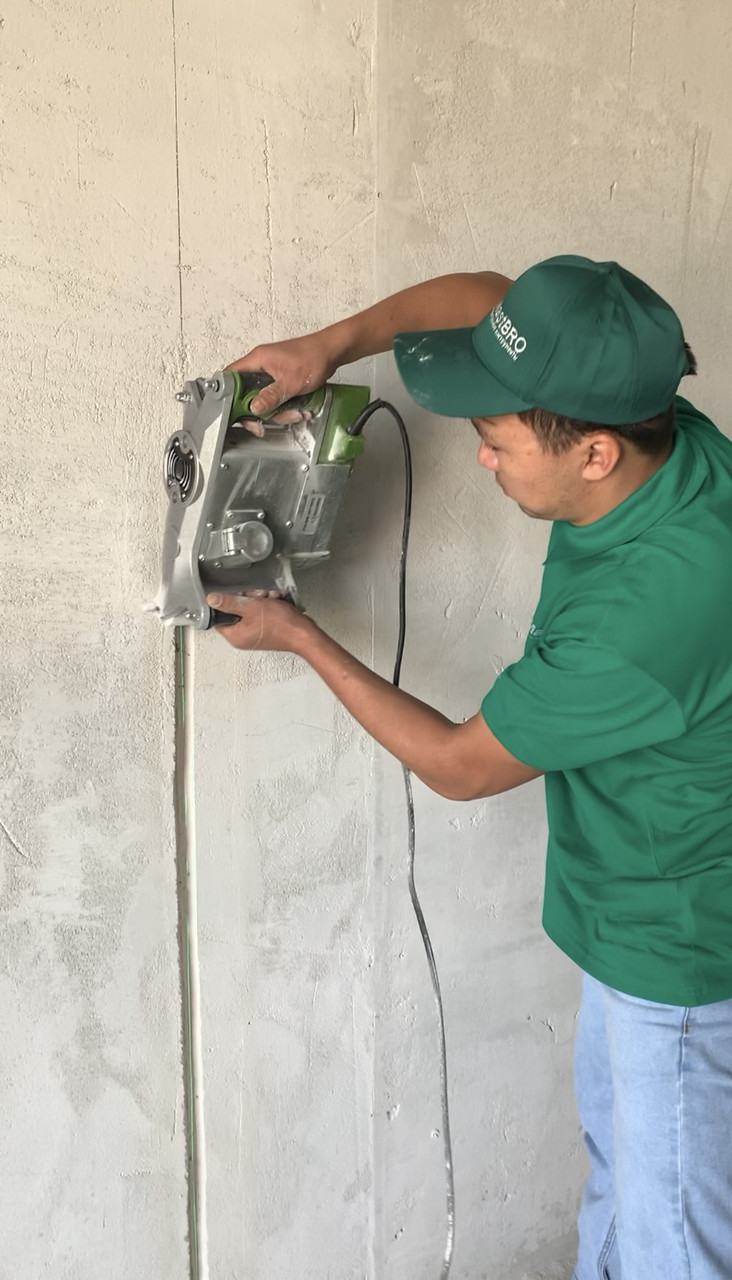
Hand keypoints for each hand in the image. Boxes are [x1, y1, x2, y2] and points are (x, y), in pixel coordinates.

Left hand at [206, 591, 315, 652]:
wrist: (304, 633)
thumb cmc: (282, 625)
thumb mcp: (251, 607)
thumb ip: (229, 603)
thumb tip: (212, 600)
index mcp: (235, 636)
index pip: (219, 617)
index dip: (226, 603)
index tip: (235, 596)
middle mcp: (244, 637)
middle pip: (236, 611)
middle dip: (248, 599)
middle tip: (257, 597)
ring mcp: (256, 634)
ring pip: (250, 609)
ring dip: (260, 600)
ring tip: (270, 599)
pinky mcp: (267, 630)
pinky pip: (262, 613)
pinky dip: (268, 605)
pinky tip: (276, 601)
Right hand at [225, 331, 341, 426]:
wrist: (332, 351)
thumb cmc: (313, 357)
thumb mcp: (290, 382)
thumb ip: (270, 397)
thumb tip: (253, 408)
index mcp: (257, 360)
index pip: (230, 378)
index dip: (229, 396)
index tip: (237, 412)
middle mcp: (260, 365)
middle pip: (246, 393)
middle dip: (258, 411)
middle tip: (262, 424)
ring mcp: (270, 372)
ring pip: (263, 398)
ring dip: (277, 411)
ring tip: (294, 413)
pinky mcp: (280, 378)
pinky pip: (275, 396)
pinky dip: (285, 406)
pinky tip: (297, 409)